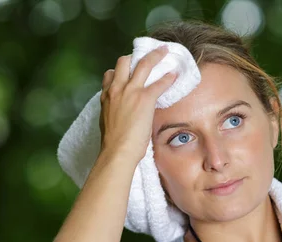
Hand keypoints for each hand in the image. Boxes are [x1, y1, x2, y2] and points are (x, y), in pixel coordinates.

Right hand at [99, 46, 177, 162]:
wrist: (117, 151)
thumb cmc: (113, 144)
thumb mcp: (108, 122)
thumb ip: (114, 112)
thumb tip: (121, 115)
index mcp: (106, 96)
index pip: (110, 74)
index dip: (120, 71)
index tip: (128, 72)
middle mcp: (116, 89)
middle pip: (123, 62)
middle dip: (135, 57)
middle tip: (147, 56)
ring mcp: (130, 92)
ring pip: (143, 64)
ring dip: (155, 56)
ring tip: (164, 51)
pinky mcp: (144, 99)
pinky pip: (159, 83)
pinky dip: (168, 78)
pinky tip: (175, 75)